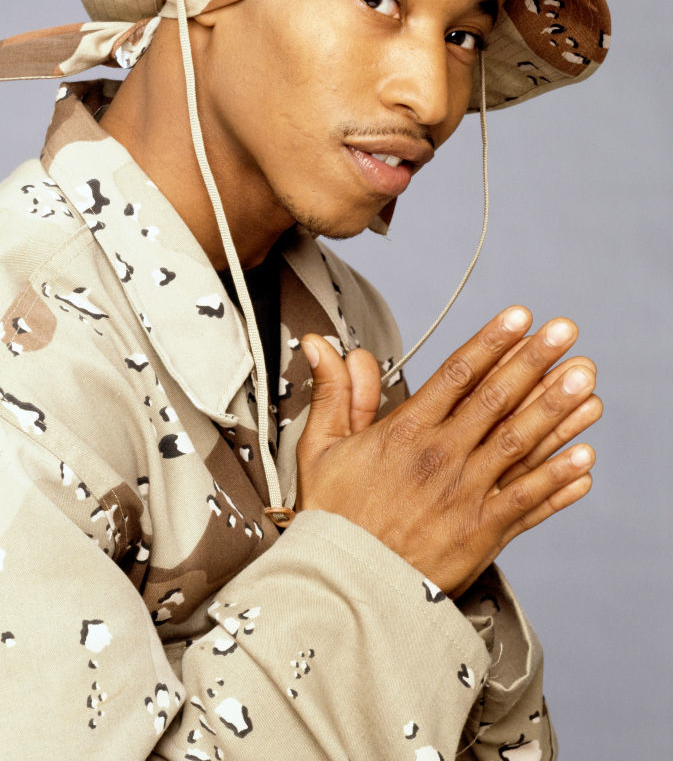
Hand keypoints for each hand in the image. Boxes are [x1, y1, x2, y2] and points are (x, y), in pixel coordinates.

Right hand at [296, 307, 600, 596]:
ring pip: (520, 443)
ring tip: (584, 381)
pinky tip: (584, 458)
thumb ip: (333, 392)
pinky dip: (558, 480)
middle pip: (497, 399)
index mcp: (406, 432)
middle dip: (534, 361)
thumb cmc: (333, 518)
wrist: (344, 587)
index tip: (519, 318)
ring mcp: (465, 494)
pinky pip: (528, 500)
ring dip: (556, 410)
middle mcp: (441, 456)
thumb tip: (323, 346)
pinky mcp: (482, 532)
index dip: (492, 342)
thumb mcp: (320, 448)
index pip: (457, 374)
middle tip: (564, 332)